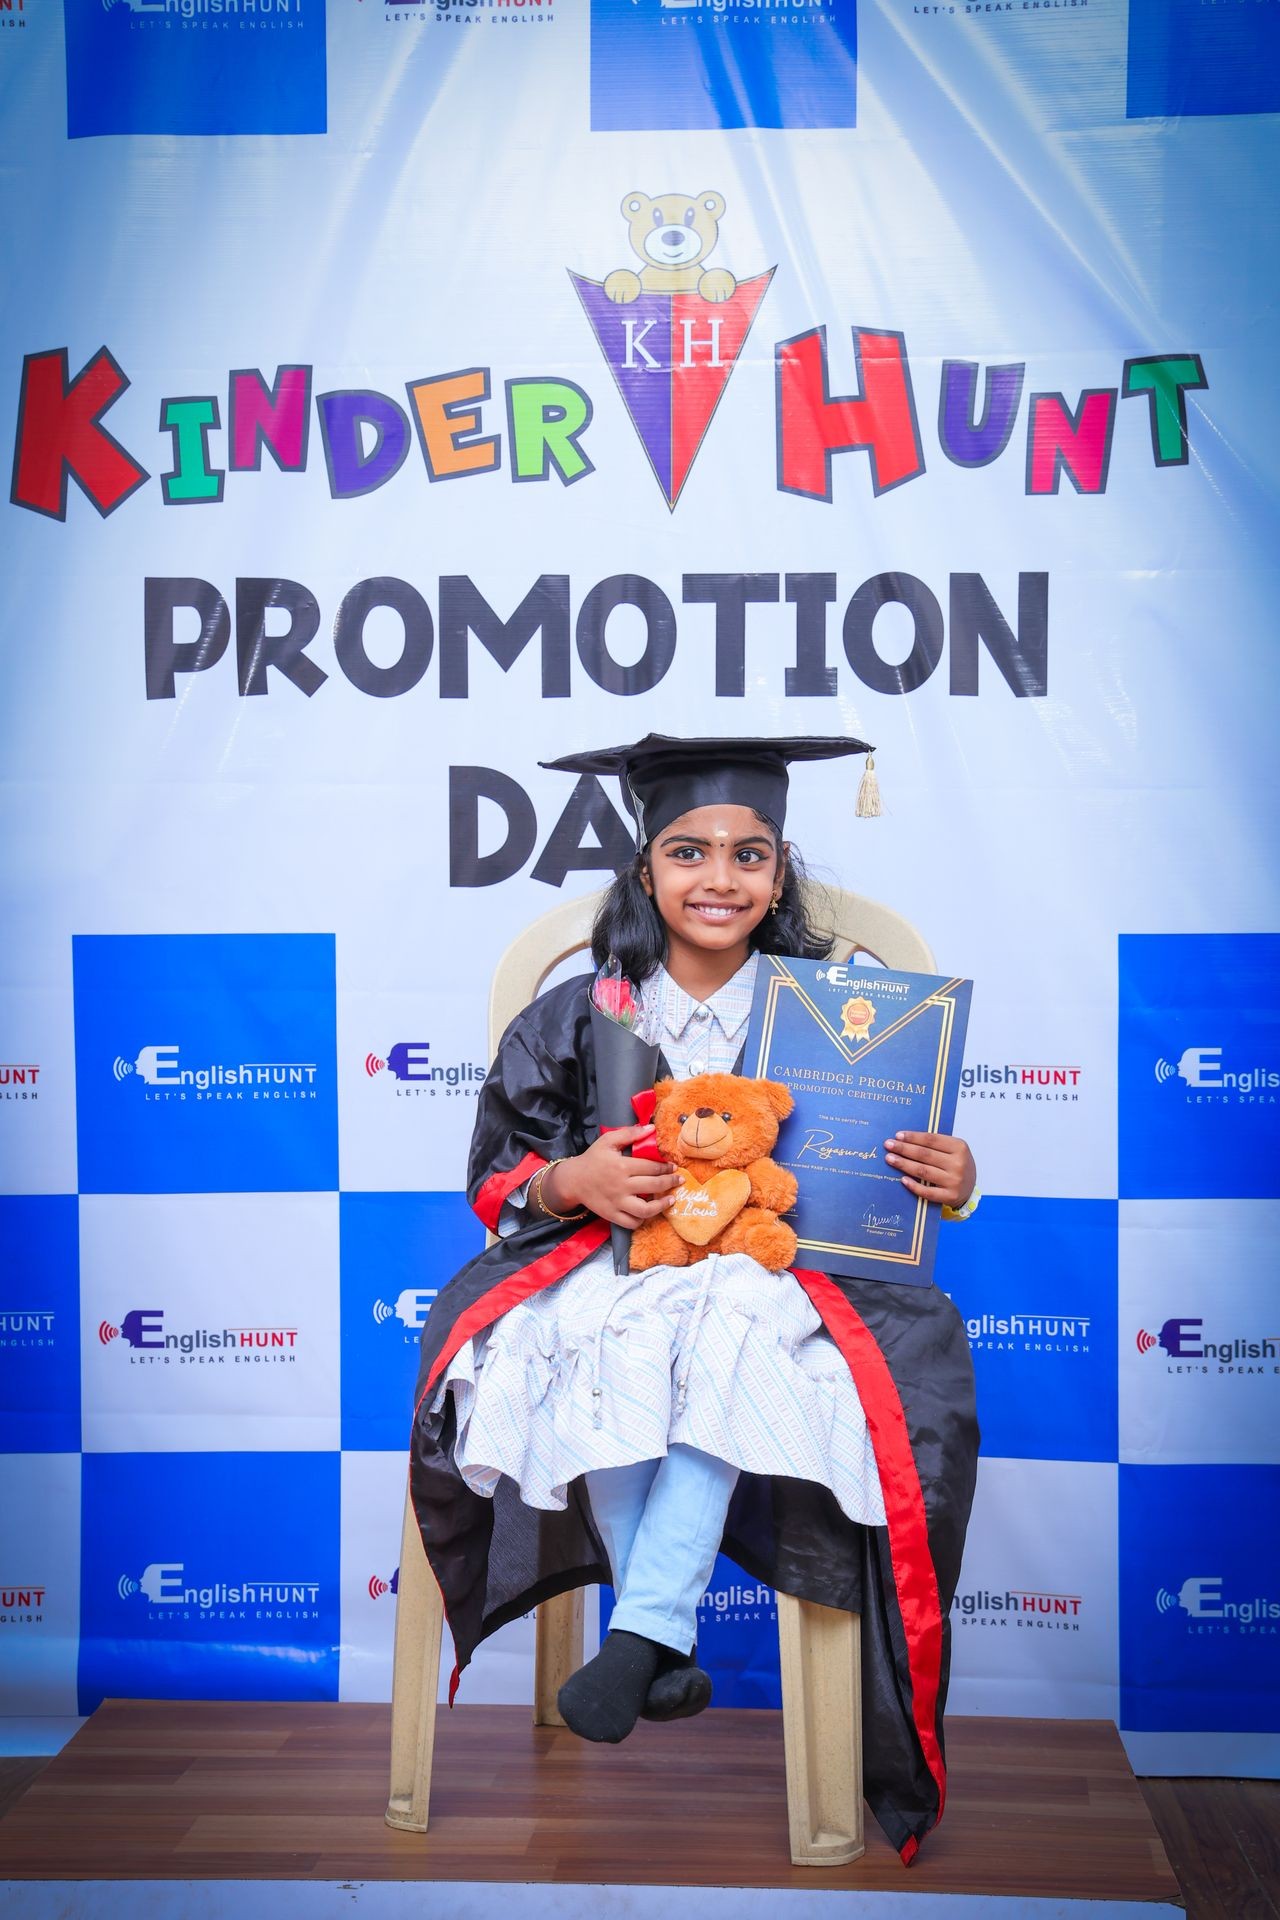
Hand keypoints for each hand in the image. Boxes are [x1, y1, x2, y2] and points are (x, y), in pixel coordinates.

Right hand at [543, 1125, 680, 1228]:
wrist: (573, 1180)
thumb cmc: (593, 1158)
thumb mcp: (608, 1140)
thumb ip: (629, 1133)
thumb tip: (650, 1128)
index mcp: (621, 1166)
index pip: (651, 1167)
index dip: (666, 1167)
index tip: (673, 1166)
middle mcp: (621, 1186)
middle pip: (653, 1186)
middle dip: (670, 1182)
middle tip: (678, 1180)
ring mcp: (616, 1202)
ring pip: (644, 1210)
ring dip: (661, 1205)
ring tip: (671, 1199)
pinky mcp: (611, 1215)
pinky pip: (631, 1222)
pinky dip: (642, 1220)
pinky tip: (649, 1212)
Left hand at [883, 1131, 975, 1208]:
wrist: (970, 1189)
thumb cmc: (956, 1165)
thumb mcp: (953, 1150)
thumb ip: (935, 1145)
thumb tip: (905, 1139)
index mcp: (959, 1147)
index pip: (931, 1140)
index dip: (913, 1137)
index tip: (898, 1135)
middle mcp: (958, 1164)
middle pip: (925, 1154)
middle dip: (904, 1149)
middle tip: (889, 1145)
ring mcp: (954, 1181)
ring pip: (923, 1171)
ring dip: (904, 1164)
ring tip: (890, 1159)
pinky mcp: (949, 1196)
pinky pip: (927, 1191)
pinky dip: (913, 1185)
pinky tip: (902, 1179)